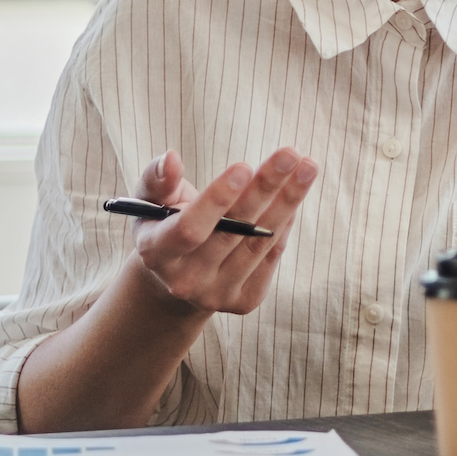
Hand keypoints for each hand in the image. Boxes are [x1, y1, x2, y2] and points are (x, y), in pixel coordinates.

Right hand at [121, 147, 317, 318]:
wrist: (176, 276)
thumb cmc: (163, 224)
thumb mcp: (149, 199)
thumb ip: (156, 178)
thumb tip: (171, 158)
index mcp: (156, 253)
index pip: (189, 229)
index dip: (217, 199)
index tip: (244, 166)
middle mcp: (185, 281)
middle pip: (233, 232)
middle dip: (264, 189)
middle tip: (290, 154)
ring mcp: (216, 295)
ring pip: (259, 242)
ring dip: (287, 201)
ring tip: (307, 167)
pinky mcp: (244, 301)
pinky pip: (271, 255)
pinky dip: (285, 222)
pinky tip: (295, 192)